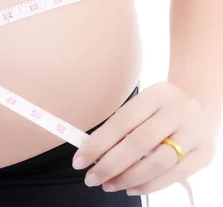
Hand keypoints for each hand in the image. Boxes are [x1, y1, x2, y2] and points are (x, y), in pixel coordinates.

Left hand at [72, 81, 217, 195]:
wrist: (201, 105)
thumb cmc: (159, 109)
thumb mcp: (141, 106)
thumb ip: (119, 127)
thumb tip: (91, 154)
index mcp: (157, 95)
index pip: (122, 121)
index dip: (98, 143)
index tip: (79, 161)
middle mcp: (178, 111)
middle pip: (139, 143)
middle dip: (110, 165)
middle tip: (91, 178)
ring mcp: (195, 133)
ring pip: (158, 163)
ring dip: (128, 178)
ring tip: (108, 185)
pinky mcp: (204, 154)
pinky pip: (175, 175)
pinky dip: (150, 185)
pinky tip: (131, 188)